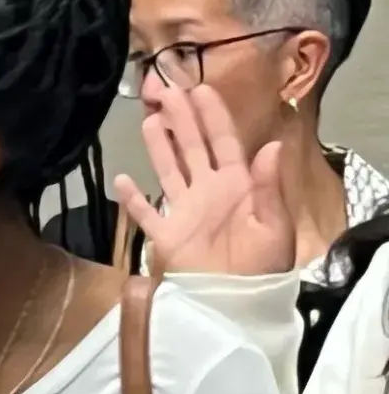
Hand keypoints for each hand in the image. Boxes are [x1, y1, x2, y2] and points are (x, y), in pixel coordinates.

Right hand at [115, 84, 292, 275]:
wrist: (237, 305)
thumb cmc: (261, 268)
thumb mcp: (273, 226)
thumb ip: (267, 187)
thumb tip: (268, 146)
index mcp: (237, 186)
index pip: (223, 143)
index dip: (213, 116)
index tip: (201, 88)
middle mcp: (209, 192)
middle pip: (191, 148)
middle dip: (180, 118)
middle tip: (165, 89)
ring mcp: (185, 212)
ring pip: (168, 171)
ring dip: (158, 146)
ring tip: (147, 119)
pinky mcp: (166, 236)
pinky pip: (146, 214)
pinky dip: (133, 200)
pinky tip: (121, 182)